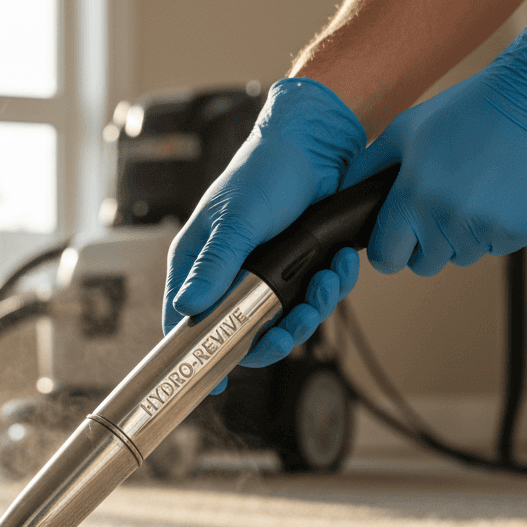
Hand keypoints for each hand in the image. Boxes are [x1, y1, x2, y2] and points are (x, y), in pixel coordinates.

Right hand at [163, 77, 365, 392]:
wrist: (319, 142)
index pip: (186, 323)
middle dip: (272, 337)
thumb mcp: (236, 219)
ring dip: (310, 311)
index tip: (218, 383)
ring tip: (326, 281)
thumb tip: (188, 308)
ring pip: (283, 323)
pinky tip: (339, 264)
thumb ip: (215, 265)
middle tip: (290, 329)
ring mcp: (265, 277)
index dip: (200, 355)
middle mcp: (228, 276)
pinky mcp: (299, 271)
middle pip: (241, 335)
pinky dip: (331, 288)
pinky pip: (313, 300)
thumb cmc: (265, 170)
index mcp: (198, 265)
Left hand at [344, 8, 526, 276]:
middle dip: (424, 243)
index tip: (396, 235)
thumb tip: (342, 197)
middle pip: (423, 263)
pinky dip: (493, 230)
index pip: (385, 258)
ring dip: (459, 236)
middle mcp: (445, 220)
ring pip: (458, 257)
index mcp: (412, 198)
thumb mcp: (406, 130)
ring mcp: (482, 229)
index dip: (388, 248)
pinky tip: (498, 194)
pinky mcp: (516, 231)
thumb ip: (367, 168)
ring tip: (471, 192)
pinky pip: (493, 248)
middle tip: (438, 206)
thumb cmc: (471, 109)